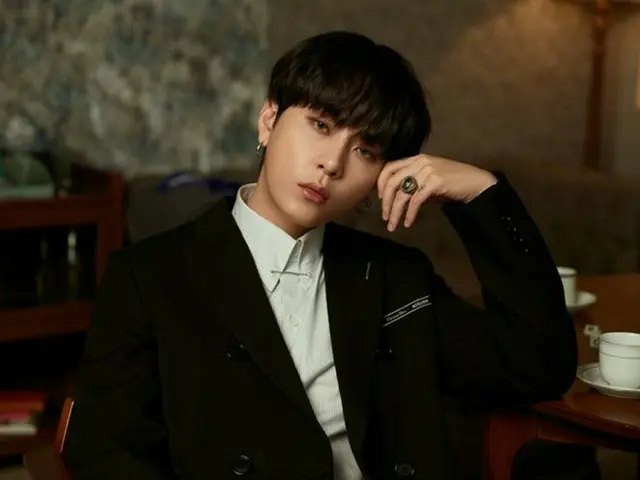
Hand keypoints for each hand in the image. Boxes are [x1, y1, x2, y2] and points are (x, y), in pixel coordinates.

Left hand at [376, 154, 496, 230]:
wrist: (476, 183)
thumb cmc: (453, 183)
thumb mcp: (429, 181)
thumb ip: (413, 186)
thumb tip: (396, 200)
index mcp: (416, 159)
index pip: (389, 168)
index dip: (380, 183)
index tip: (379, 199)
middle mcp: (419, 162)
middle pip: (392, 182)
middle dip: (385, 202)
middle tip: (384, 217)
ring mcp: (428, 171)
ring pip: (402, 194)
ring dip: (395, 212)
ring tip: (393, 225)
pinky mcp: (435, 182)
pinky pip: (416, 201)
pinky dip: (410, 214)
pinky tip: (408, 223)